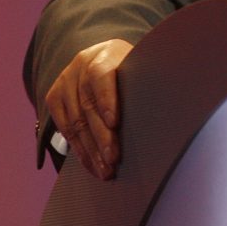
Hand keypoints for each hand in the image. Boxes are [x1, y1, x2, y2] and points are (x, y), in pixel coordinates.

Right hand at [45, 39, 133, 179]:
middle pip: (88, 105)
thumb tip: (172, 106)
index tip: (115, 123)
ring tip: (105, 171)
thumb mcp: (140, 67)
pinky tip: (91, 164)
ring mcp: (64, 82)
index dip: (107, 100)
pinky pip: (65, 129)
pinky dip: (80, 150)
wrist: (100, 58)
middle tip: (113, 160)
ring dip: (90, 150)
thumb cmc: (131, 69)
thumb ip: (147, 82)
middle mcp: (80, 66)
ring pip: (75, 122)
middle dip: (101, 137)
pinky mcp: (54, 98)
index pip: (101, 76)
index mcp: (105, 54)